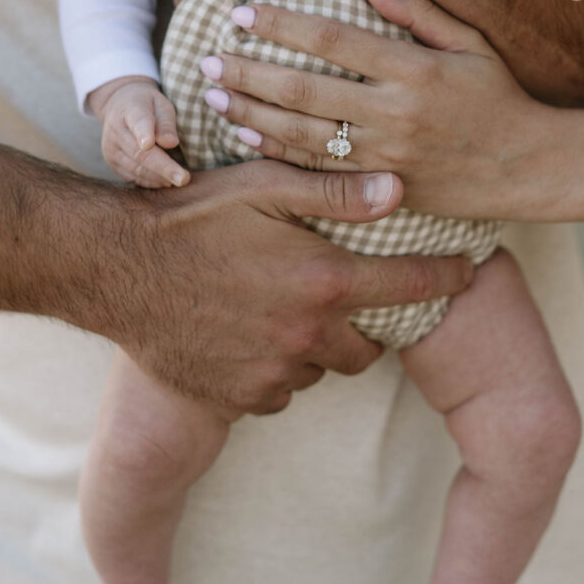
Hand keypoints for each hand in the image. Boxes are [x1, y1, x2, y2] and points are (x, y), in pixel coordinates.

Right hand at [0, 141, 471, 412]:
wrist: (114, 270)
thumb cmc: (190, 218)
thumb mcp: (263, 185)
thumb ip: (336, 192)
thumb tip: (400, 188)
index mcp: (323, 280)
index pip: (412, 284)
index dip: (448, 277)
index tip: (470, 272)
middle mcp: (309, 334)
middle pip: (372, 344)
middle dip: (370, 323)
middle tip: (345, 296)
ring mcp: (276, 372)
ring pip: (325, 367)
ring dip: (320, 346)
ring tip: (287, 311)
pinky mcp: (243, 397)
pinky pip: (283, 390)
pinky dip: (280, 369)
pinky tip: (252, 337)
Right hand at [89, 76, 189, 187]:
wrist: (118, 106)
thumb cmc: (147, 106)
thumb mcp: (160, 104)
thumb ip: (166, 123)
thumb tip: (171, 143)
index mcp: (130, 110)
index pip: (137, 122)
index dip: (143, 133)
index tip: (149, 144)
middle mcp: (116, 131)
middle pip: (140, 153)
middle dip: (163, 168)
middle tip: (184, 179)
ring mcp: (111, 149)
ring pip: (136, 169)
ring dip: (159, 177)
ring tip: (179, 180)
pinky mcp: (112, 163)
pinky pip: (132, 177)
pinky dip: (150, 182)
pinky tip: (165, 181)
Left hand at [199, 0, 549, 218]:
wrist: (528, 167)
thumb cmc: (499, 97)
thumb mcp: (470, 43)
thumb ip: (417, 10)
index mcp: (414, 70)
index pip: (333, 41)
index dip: (282, 26)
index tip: (242, 13)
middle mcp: (395, 114)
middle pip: (305, 91)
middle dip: (251, 72)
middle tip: (208, 57)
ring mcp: (386, 157)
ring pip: (303, 135)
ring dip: (253, 113)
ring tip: (215, 93)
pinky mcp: (382, 188)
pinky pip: (319, 171)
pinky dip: (278, 153)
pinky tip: (246, 136)